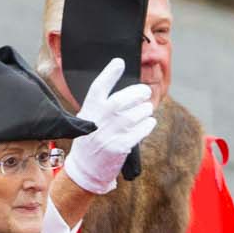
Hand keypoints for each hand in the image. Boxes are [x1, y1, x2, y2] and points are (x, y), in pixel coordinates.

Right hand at [62, 58, 155, 195]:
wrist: (84, 170)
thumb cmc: (89, 141)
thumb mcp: (88, 120)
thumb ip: (101, 106)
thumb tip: (127, 92)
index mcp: (88, 111)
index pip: (98, 88)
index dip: (109, 74)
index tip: (119, 62)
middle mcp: (97, 122)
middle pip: (120, 100)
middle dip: (137, 93)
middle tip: (145, 91)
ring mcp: (107, 136)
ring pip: (133, 116)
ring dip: (144, 110)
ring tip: (146, 110)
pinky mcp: (118, 148)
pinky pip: (138, 132)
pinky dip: (147, 125)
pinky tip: (148, 122)